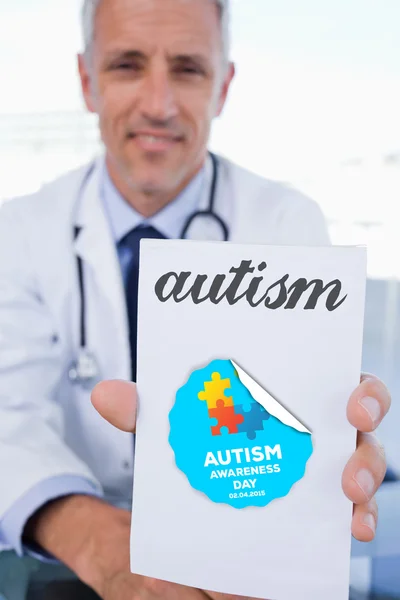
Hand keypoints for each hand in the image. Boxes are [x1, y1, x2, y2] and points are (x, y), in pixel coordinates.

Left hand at [92, 372, 390, 543]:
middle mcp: (313, 432)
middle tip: (354, 419)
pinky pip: (355, 513)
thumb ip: (144, 417)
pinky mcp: (322, 515)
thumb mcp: (169, 437)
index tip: (348, 395)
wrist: (194, 527)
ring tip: (347, 489)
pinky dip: (359, 519)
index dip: (352, 381)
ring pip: (366, 464)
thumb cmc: (196, 457)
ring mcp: (323, 474)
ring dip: (365, 472)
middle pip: (360, 418)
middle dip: (367, 413)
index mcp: (285, 398)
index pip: (330, 376)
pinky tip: (350, 528)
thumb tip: (107, 394)